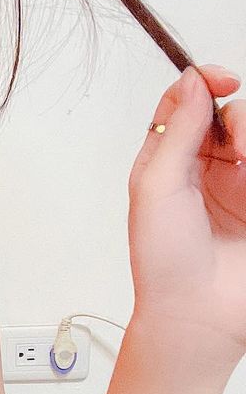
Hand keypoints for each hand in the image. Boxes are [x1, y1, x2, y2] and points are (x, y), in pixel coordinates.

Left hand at [127, 63, 245, 370]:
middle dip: (241, 119)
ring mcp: (240, 183)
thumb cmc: (164, 260)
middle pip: (234, 112)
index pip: (190, 101)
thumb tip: (193, 81)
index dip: (206, 81)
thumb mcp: (156, 186)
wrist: (197, 314)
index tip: (225, 79)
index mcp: (169, 158)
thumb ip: (176, 131)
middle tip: (240, 148)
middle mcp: (207, 166)